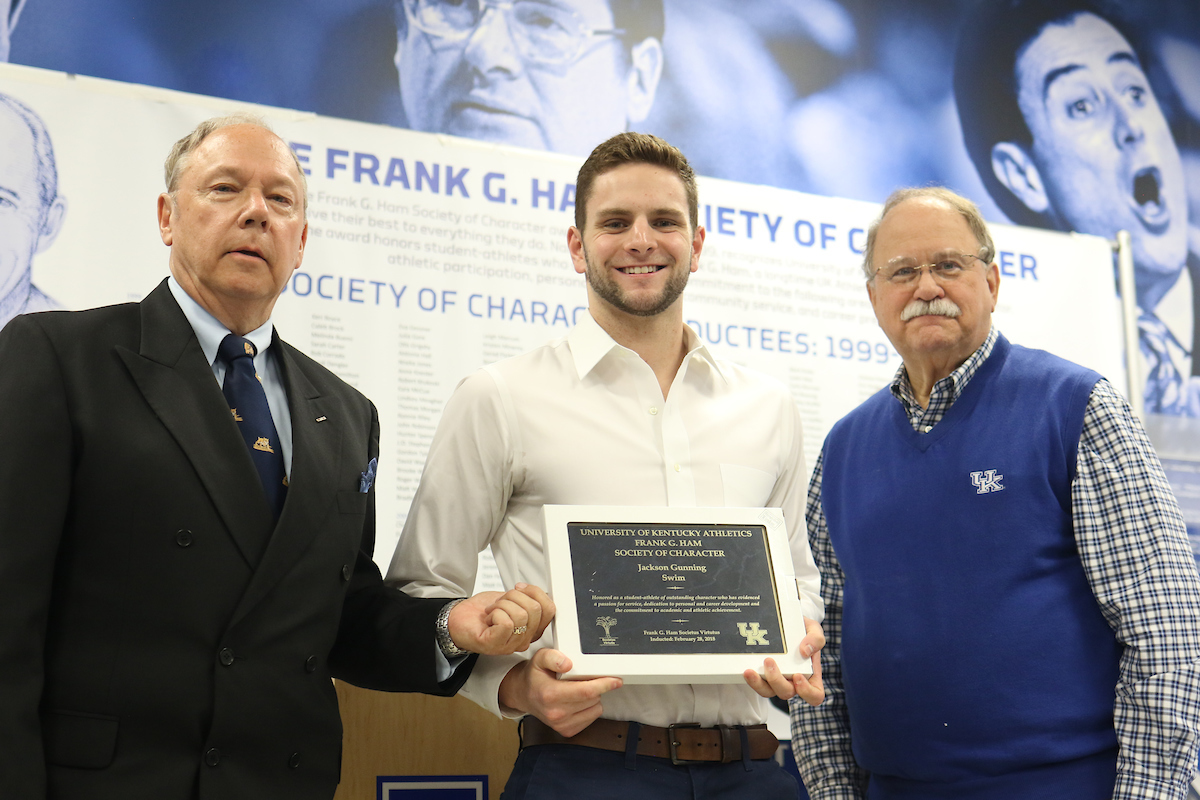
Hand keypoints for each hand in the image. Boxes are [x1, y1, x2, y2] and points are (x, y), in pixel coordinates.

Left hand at [447, 582, 554, 655]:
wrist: (458, 619)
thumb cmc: (483, 611)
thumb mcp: (511, 599)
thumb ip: (529, 598)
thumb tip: (540, 592)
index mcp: (531, 628)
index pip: (549, 609)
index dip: (536, 592)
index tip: (520, 588)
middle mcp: (524, 638)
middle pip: (535, 609)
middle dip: (515, 596)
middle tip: (501, 601)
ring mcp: (510, 644)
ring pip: (520, 615)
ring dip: (502, 604)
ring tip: (493, 610)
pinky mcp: (495, 645)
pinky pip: (506, 623)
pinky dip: (495, 613)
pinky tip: (488, 618)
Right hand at [498, 648, 621, 736]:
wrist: (524, 695)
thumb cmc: (535, 676)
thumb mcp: (540, 658)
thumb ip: (553, 657)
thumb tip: (568, 664)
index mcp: (550, 695)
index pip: (585, 692)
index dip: (604, 685)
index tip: (616, 680)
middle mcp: (556, 713)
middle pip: (592, 699)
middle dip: (597, 687)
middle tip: (587, 678)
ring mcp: (561, 725)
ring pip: (595, 709)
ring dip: (593, 698)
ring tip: (578, 689)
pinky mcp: (566, 731)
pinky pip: (591, 718)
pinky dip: (590, 708)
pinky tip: (577, 701)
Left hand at [743, 617, 824, 705]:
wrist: (784, 621)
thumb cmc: (802, 629)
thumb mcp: (813, 629)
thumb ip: (816, 638)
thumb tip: (805, 652)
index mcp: (810, 675)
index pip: (814, 696)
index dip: (807, 692)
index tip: (797, 675)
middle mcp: (793, 682)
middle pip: (786, 693)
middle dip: (776, 681)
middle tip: (768, 661)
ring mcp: (777, 679)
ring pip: (768, 692)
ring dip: (758, 684)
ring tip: (750, 670)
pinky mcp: (762, 675)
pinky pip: (757, 684)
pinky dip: (751, 679)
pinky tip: (746, 669)